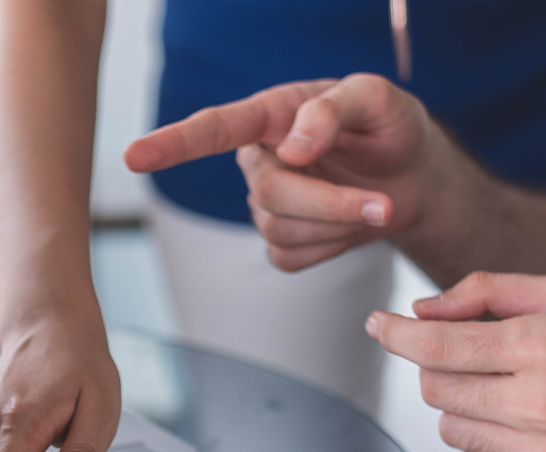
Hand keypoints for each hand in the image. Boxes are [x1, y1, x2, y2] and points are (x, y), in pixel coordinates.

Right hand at [125, 74, 440, 270]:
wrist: (413, 176)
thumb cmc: (388, 127)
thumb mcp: (376, 99)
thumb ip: (332, 110)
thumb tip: (292, 149)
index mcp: (271, 115)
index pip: (213, 129)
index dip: (171, 144)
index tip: (133, 157)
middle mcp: (259, 159)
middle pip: (269, 194)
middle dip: (329, 204)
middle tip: (383, 204)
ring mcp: (267, 204)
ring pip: (281, 231)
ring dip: (339, 224)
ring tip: (376, 204)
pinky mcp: (282, 241)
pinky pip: (291, 258)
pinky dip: (332, 248)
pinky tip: (349, 226)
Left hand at [366, 272, 545, 451]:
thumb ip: (485, 292)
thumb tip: (421, 311)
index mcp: (542, 346)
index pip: (437, 346)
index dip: (396, 334)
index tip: (378, 325)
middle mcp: (540, 403)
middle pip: (435, 388)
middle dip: (441, 366)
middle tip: (478, 357)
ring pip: (449, 429)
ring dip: (463, 407)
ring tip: (509, 392)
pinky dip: (481, 447)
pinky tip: (517, 426)